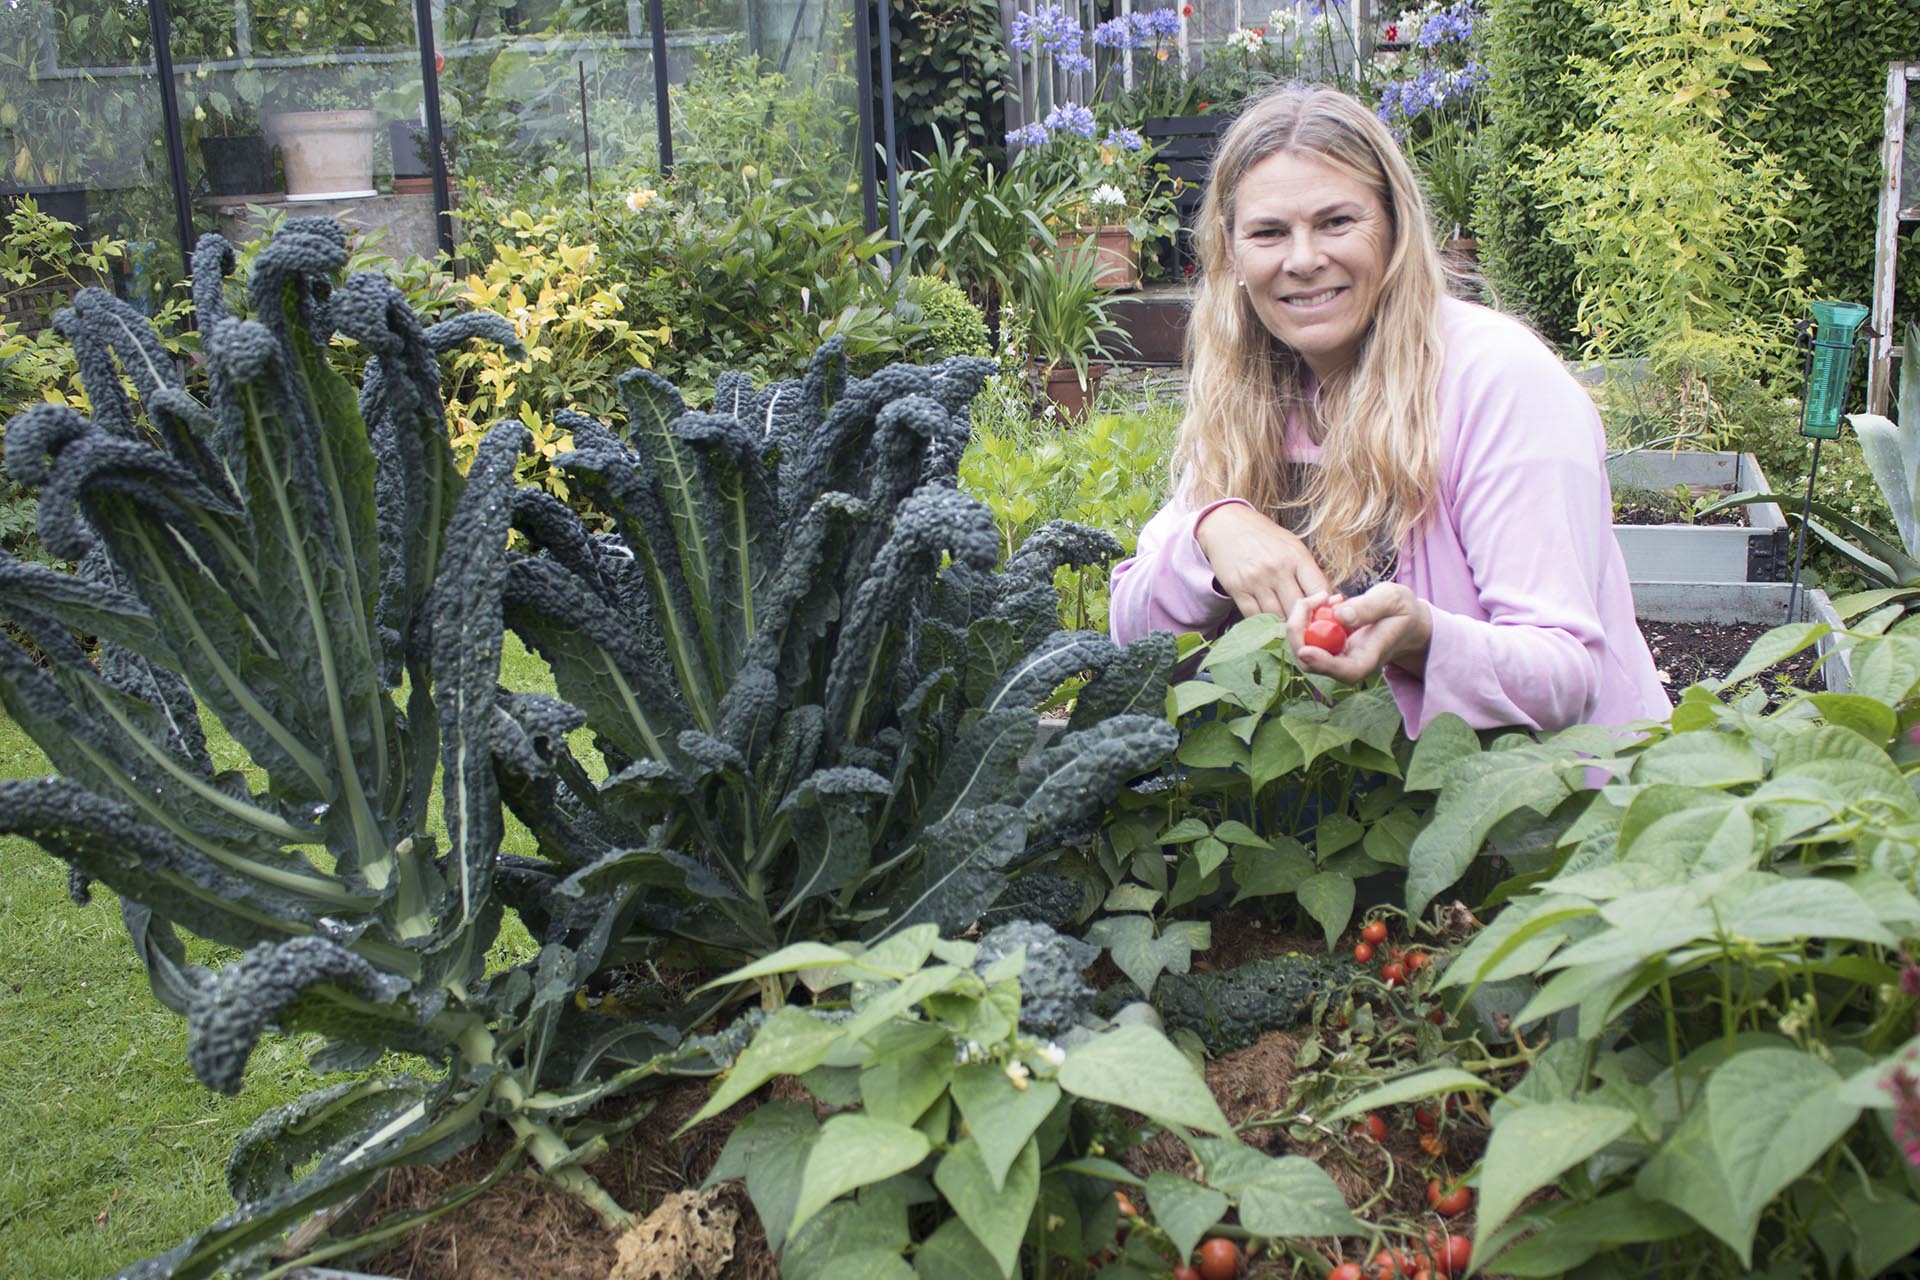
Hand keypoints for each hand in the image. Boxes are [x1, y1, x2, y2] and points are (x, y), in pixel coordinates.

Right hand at [1194, 502, 1330, 619]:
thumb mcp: (1292, 546)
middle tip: (1306, 628)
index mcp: (1297, 556)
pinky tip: (1268, 623)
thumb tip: (1329, 600)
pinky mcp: (1237, 589)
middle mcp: (1277, 569)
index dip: (1325, 608)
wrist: (1226, 525)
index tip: (1324, 615)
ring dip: (1283, 626)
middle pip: (1298, 609)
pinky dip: (1263, 624)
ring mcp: (1256, 580)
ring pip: (1277, 617)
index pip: (1320, 591)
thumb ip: (1309, 572)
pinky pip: (1254, 617)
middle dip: (1304, 622)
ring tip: (1287, 627)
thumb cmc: (1264, 537)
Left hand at [1288, 583, 1431, 682]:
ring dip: (1304, 617)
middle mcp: (1346, 663)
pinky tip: (1328, 599)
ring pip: (1302, 645)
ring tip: (1328, 596)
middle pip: (1310, 662)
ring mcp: (1334, 655)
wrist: (1403, 619)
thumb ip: (1370, 607)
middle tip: (1316, 599)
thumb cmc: (1401, 611)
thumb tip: (1340, 615)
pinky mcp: (1325, 644)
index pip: (1345, 671)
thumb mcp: (1394, 601)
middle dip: (1300, 630)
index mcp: (1369, 660)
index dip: (1323, 663)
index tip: (1305, 649)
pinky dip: (1308, 614)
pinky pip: (1305, 633)